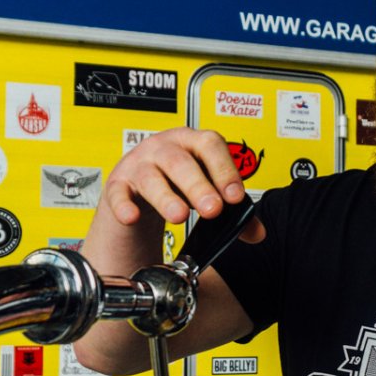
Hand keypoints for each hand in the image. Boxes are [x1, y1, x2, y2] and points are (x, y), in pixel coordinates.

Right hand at [103, 127, 265, 238]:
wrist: (138, 187)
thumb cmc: (177, 181)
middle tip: (212, 210)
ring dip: (166, 197)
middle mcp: (164, 148)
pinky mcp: (118, 184)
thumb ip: (232, 212)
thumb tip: (257, 233)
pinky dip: (124, 206)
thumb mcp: (205, 190)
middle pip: (180, 162)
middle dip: (198, 186)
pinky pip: (119, 194)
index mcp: (192, 143)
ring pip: (150, 177)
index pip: (210, 146)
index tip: (235, 196)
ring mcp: (139, 164)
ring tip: (180, 216)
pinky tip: (132, 217)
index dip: (224, 169)